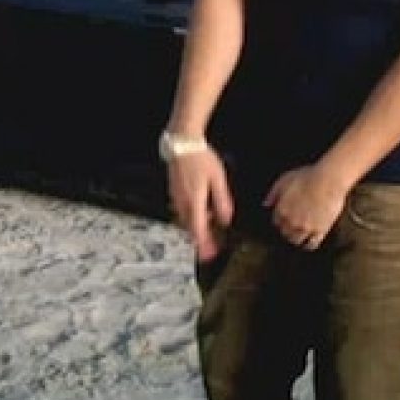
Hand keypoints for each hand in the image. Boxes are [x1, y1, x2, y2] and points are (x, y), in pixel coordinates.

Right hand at [167, 146, 233, 261]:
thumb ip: (222, 201)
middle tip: (210, 249)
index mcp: (194, 201)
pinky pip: (182, 210)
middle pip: (190, 228)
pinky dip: (191, 217)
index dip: (203, 245)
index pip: (197, 230)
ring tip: (208, 231)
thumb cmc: (200, 158)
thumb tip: (225, 219)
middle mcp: (182, 202)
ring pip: (185, 220)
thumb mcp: (217, 179)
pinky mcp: (174, 191)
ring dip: (195, 228)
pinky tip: (199, 212)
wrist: (182, 143)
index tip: (209, 256)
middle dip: (200, 240)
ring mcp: (175, 197)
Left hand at [263, 163, 349, 250]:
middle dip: (286, 230)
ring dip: (295, 239)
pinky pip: (312, 244)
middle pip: (285, 233)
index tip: (283, 219)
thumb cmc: (307, 177)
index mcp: (281, 210)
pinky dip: (308, 246)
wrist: (328, 181)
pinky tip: (308, 244)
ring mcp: (306, 228)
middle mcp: (291, 222)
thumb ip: (273, 194)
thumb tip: (265, 204)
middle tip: (290, 228)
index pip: (276, 222)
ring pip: (296, 240)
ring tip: (298, 236)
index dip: (279, 220)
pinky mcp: (320, 230)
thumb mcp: (284, 180)